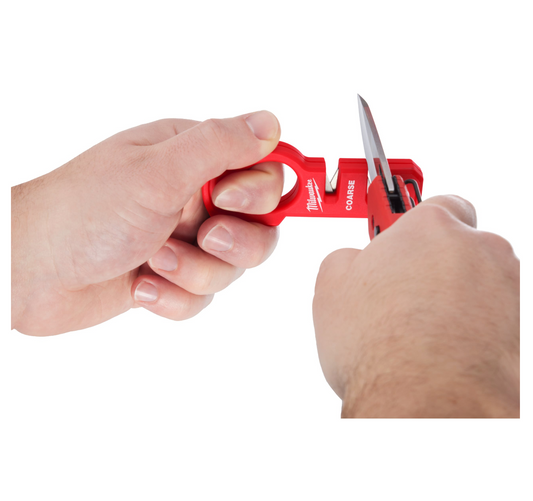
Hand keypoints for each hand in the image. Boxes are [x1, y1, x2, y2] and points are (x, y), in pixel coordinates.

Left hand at [12, 111, 282, 334]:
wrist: (30, 273)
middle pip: (258, 227)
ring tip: (154, 262)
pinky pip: (202, 297)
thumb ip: (219, 145)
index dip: (257, 193)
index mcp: (192, 159)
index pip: (262, 171)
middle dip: (233, 243)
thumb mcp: (157, 172)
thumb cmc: (83, 213)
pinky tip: (140, 286)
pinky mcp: (170, 276)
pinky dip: (174, 297)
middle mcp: (192, 198)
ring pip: (231, 268)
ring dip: (195, 273)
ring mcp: (182, 240)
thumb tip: (269, 123)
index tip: (225, 202)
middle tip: (203, 237)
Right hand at [313, 196, 519, 417]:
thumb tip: (352, 262)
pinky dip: (474, 327)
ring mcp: (506, 288)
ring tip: (421, 330)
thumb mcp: (331, 289)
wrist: (425, 400)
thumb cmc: (382, 345)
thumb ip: (345, 259)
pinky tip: (443, 349)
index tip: (405, 243)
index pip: (438, 205)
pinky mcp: (520, 328)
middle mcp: (478, 249)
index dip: (418, 227)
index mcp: (431, 227)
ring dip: (457, 297)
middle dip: (436, 264)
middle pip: (460, 246)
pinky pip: (495, 317)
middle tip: (404, 295)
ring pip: (480, 282)